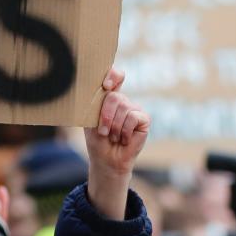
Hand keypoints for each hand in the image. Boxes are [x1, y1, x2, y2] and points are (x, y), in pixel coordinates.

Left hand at [83, 68, 150, 219]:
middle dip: (105, 116)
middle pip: (115, 96)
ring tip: (113, 137)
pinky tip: (124, 139)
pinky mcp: (143, 119)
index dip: (113, 75)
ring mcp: (134, 108)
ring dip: (114, 127)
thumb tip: (102, 90)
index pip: (115, 76)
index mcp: (108, 97)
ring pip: (123, 108)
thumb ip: (96, 104)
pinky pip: (133, 117)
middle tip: (103, 132)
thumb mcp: (91, 120)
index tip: (106, 84)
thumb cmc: (97, 140)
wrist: (107, 159)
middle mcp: (123, 100)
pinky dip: (125, 130)